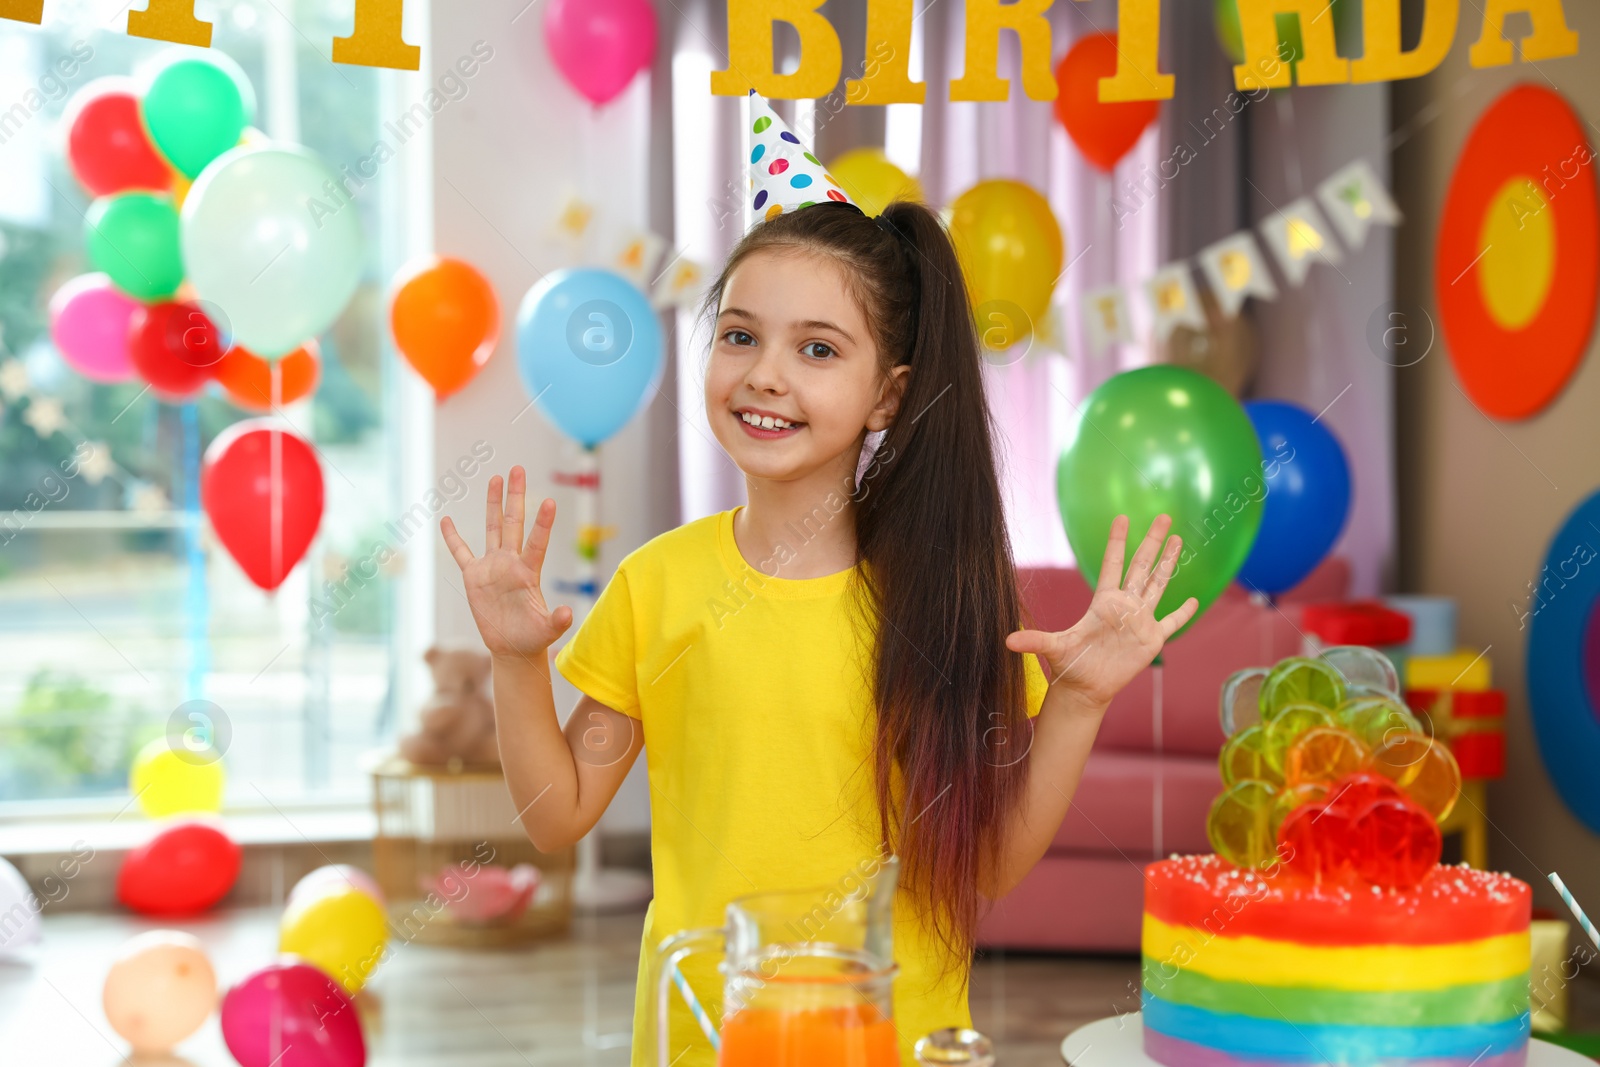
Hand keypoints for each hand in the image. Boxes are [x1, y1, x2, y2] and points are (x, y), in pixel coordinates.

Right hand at [441, 466, 573, 659]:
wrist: (513, 647)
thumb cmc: (533, 637)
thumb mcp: (547, 630)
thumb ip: (557, 621)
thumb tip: (568, 614)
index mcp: (529, 572)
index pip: (537, 542)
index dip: (543, 524)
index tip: (550, 501)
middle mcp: (511, 563)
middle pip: (514, 522)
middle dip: (515, 496)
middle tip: (518, 469)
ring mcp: (492, 567)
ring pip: (492, 528)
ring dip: (493, 504)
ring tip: (495, 478)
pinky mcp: (474, 576)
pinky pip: (461, 552)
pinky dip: (452, 538)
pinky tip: (446, 519)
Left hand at [1006, 514, 1197, 710]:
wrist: (1085, 688)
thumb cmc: (1069, 665)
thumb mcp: (1053, 649)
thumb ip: (1035, 641)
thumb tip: (1008, 640)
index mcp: (1103, 601)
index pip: (1113, 564)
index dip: (1117, 541)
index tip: (1123, 517)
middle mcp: (1124, 605)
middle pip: (1141, 566)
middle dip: (1152, 542)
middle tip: (1163, 517)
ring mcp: (1140, 621)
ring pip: (1158, 585)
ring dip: (1169, 564)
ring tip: (1178, 540)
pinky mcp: (1152, 640)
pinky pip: (1172, 622)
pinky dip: (1183, 612)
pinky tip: (1194, 599)